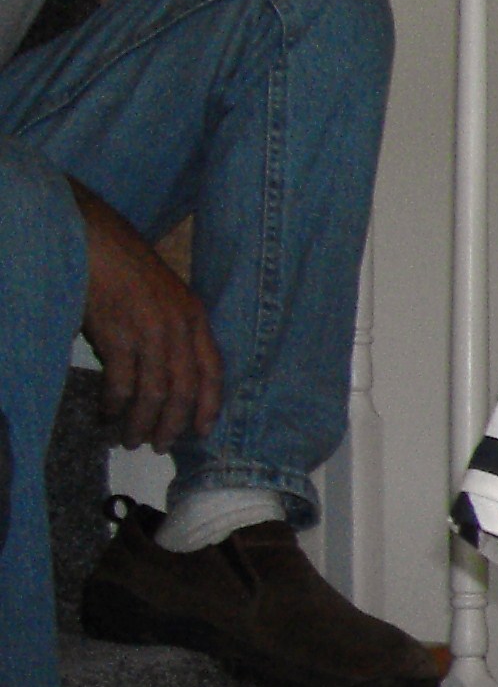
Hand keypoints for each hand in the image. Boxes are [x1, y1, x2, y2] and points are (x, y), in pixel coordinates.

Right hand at [74, 187, 221, 449]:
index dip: (210, 405)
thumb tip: (165, 376)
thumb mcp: (166, 296)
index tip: (204, 431)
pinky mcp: (118, 334)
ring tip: (131, 439)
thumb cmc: (126, 267)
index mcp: (195, 318)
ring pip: (154, 392)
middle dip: (173, 424)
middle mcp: (178, 328)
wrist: (95, 240)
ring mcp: (149, 332)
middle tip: (160, 445)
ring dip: (142, 421)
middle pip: (184, 390)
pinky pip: (121, 381)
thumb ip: (173, 331)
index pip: (213, 370)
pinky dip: (115, 403)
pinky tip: (108, 414)